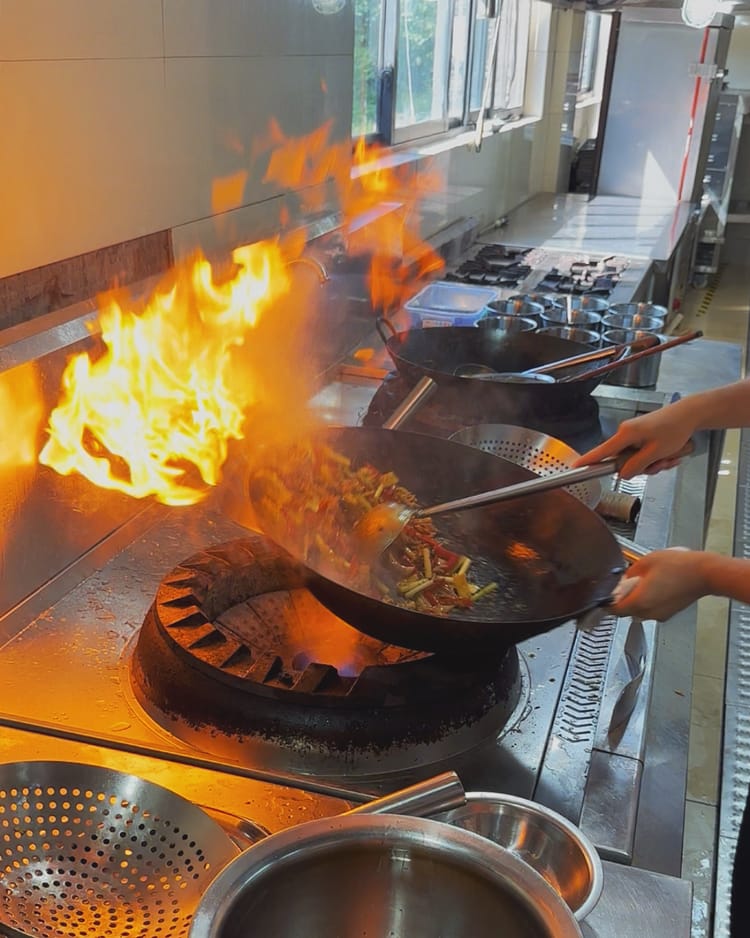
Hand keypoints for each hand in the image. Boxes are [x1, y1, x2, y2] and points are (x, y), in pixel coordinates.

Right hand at [573, 405, 695, 477]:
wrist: (690, 414)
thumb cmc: (675, 428)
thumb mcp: (656, 452)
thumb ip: (636, 466)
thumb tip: (622, 474)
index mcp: (626, 434)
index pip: (602, 451)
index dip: (588, 461)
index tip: (575, 467)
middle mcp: (626, 432)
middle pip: (623, 460)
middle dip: (643, 467)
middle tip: (660, 464)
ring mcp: (634, 434)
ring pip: (636, 459)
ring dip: (653, 463)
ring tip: (668, 457)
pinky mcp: (641, 436)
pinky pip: (643, 454)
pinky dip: (656, 457)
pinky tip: (669, 454)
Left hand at [610, 547, 710, 619]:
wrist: (704, 573)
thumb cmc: (680, 566)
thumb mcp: (645, 562)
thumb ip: (628, 573)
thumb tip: (621, 578)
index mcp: (639, 602)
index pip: (613, 609)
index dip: (605, 602)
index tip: (601, 596)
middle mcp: (649, 613)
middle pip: (625, 610)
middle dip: (621, 598)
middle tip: (622, 584)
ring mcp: (660, 614)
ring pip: (638, 610)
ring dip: (635, 598)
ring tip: (642, 581)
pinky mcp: (669, 612)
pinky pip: (652, 609)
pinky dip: (648, 600)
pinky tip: (655, 585)